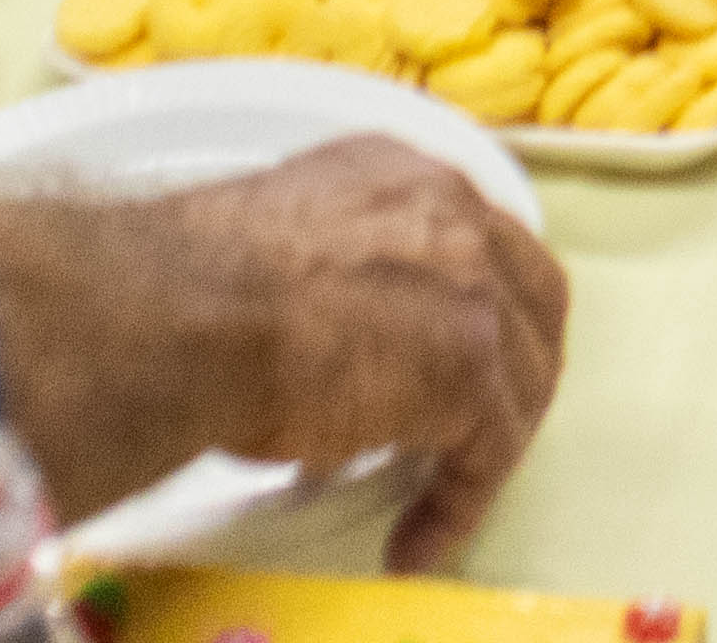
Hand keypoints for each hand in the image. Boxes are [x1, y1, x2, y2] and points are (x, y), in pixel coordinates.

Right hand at [0, 138, 574, 570]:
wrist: (186, 310)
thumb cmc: (193, 285)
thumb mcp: (284, 245)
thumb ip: (338, 272)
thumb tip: (334, 343)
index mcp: (403, 175)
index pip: (479, 241)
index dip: (484, 304)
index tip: (466, 351)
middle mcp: (452, 213)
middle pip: (529, 300)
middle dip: (516, 368)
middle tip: (482, 428)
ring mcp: (473, 288)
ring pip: (522, 380)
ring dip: (489, 444)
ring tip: (446, 496)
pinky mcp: (470, 370)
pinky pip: (487, 455)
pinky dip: (456, 506)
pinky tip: (415, 542)